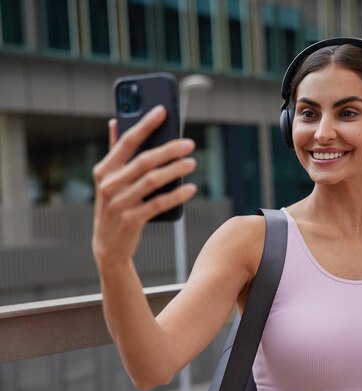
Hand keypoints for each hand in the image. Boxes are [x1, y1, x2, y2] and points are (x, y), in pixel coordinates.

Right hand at [92, 105, 196, 264]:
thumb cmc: (114, 204)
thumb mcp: (109, 179)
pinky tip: (191, 188)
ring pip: (153, 181)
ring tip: (193, 163)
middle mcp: (109, 184)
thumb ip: (115, 150)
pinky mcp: (131, 220)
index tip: (162, 110)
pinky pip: (159, 204)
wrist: (108, 245)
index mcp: (104, 169)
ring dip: (175, 170)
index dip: (145, 125)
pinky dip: (176, 195)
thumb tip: (116, 121)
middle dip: (169, 150)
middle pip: (144, 161)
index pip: (127, 142)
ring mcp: (119, 203)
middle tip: (189, 143)